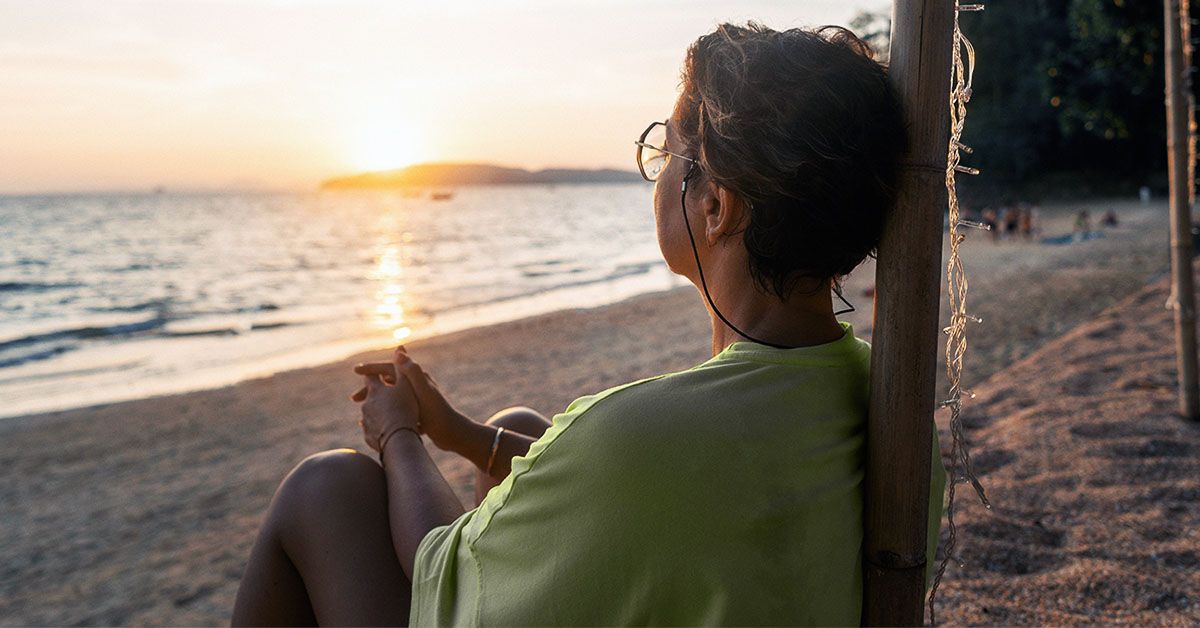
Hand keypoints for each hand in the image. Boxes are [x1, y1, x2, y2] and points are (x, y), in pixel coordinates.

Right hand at [352, 346, 469, 451]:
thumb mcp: (423, 391)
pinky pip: (395, 411)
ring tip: (361, 414)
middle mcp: (417, 385)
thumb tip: (399, 350)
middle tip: (354, 399)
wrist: (453, 434)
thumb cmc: (438, 413)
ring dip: (375, 402)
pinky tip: (373, 426)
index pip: (390, 367)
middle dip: (370, 387)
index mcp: (417, 377)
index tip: (355, 370)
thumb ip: (412, 372)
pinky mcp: (417, 413)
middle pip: (388, 382)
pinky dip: (383, 416)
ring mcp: (416, 400)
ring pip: (390, 398)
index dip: (372, 367)